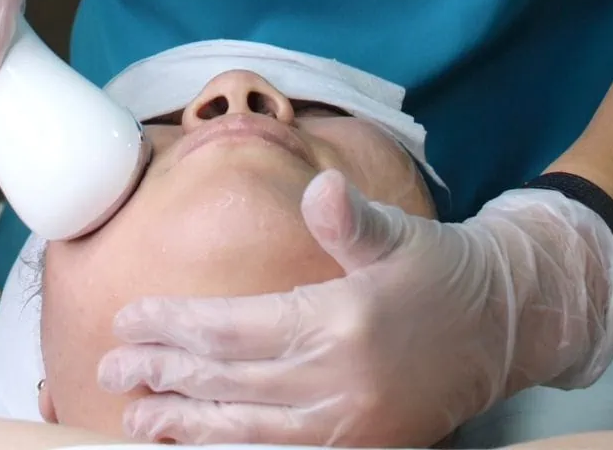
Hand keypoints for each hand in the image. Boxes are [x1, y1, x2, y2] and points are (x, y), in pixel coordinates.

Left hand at [97, 171, 612, 446]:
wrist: (505, 326)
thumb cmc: (440, 269)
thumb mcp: (399, 233)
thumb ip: (351, 219)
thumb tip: (322, 189)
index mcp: (341, 322)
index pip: (235, 328)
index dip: (176, 325)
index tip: (129, 318)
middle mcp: (339, 383)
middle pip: (229, 382)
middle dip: (163, 375)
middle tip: (108, 367)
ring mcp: (350, 425)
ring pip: (248, 430)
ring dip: (186, 423)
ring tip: (136, 417)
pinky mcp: (363, 447)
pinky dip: (236, 449)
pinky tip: (201, 443)